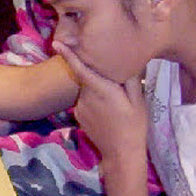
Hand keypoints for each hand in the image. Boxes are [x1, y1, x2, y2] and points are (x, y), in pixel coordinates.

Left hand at [53, 41, 147, 164]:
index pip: (81, 68)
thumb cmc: (134, 125)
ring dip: (96, 89)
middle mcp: (86, 96)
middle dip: (95, 73)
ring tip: (114, 103)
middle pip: (86, 76)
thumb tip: (127, 61)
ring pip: (86, 89)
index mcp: (101, 89)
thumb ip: (130, 79)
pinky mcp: (78, 115)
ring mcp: (80, 107)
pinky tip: (106, 112)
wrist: (121, 153)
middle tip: (113, 83)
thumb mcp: (138, 101)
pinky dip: (93, 100)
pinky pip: (84, 100)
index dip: (68, 54)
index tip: (56, 43)